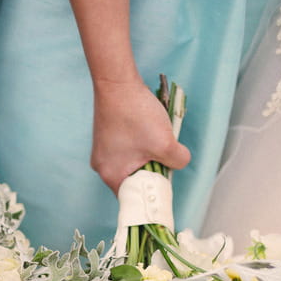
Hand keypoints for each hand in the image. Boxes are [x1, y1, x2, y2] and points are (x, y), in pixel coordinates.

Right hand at [91, 79, 190, 193]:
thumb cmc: (135, 114)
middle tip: (164, 158)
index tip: (166, 182)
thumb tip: (179, 162)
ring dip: (146, 157)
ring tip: (155, 141)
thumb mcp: (165, 142)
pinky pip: (125, 151)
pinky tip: (146, 132)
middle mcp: (101, 167)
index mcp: (111, 176)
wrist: (117, 83)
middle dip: (151, 171)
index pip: (135, 197)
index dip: (152, 191)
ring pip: (130, 164)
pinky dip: (138, 146)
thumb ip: (178, 160)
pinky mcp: (104, 138)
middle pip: (133, 180)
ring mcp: (101, 152)